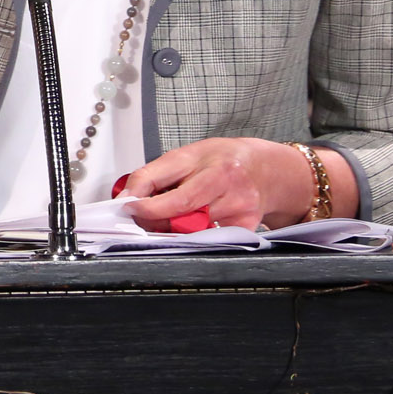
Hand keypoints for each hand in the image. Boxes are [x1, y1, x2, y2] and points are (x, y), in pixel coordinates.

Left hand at [120, 138, 339, 230]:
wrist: (267, 170)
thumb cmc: (224, 160)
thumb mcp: (189, 155)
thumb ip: (158, 174)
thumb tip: (130, 197)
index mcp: (202, 157)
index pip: (161, 177)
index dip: (138, 196)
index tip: (125, 205)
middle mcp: (222, 179)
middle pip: (178, 207)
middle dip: (153, 217)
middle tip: (138, 219)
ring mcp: (237, 205)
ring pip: (192, 227)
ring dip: (171, 229)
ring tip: (164, 222)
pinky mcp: (245, 226)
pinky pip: (209, 238)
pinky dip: (194, 237)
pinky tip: (191, 228)